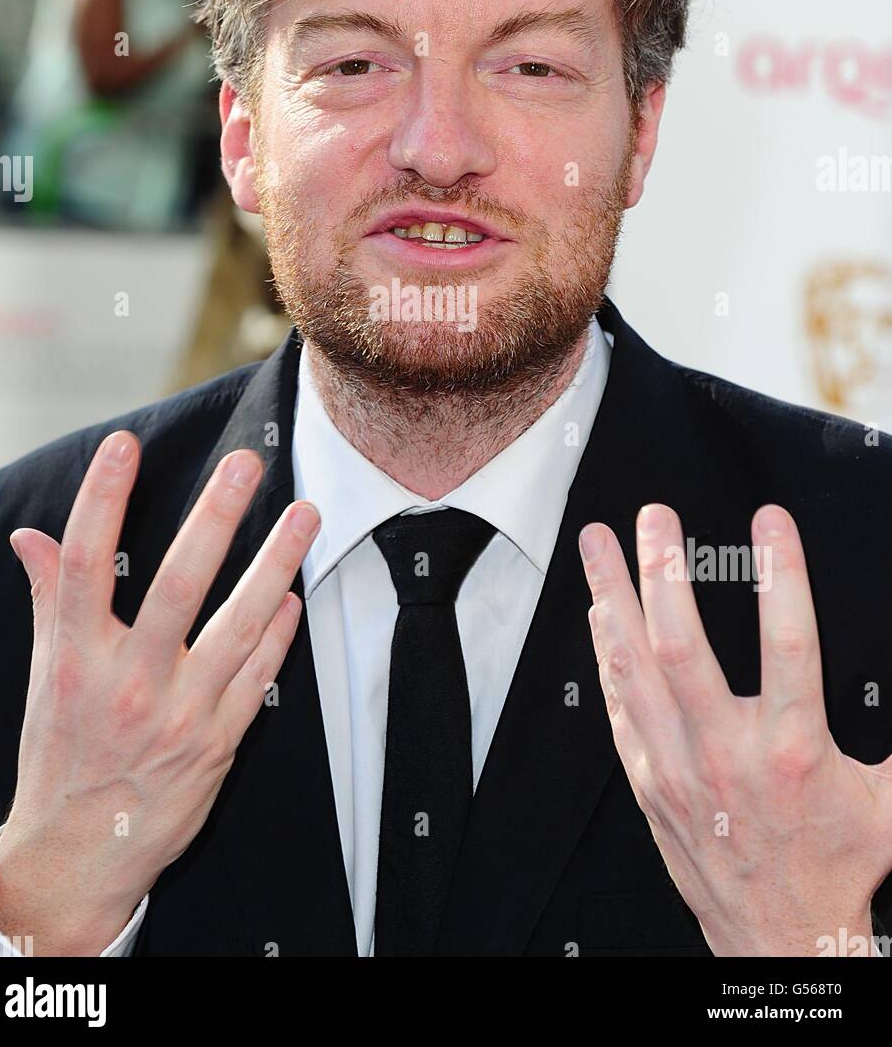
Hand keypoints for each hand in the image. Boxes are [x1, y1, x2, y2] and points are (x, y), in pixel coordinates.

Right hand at [0, 429, 318, 955]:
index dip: (101, 499)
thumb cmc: (62, 751)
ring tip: (305, 514)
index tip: (123, 446)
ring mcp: (177, 714)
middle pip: (177, 585)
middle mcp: (125, 682)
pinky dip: (278, 632)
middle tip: (247, 465)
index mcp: (75, 657)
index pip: (84, 563)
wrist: (81, 853)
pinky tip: (294, 594)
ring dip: (276, 565)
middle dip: (215, 518)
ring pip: (237, 626)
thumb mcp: (48, 674)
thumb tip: (31, 536)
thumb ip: (49, 598)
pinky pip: (258, 674)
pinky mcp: (217, 743)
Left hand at [578, 503, 891, 956]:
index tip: (769, 522)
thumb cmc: (833, 867)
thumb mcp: (891, 804)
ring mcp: (679, 767)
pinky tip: (596, 613)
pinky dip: (605, 654)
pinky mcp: (650, 782)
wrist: (780, 940)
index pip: (788, 643)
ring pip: (633, 669)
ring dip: (611, 597)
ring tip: (595, 544)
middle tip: (654, 518)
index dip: (780, 575)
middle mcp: (728, 753)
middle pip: (683, 647)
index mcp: (793, 750)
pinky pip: (619, 707)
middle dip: (663, 572)